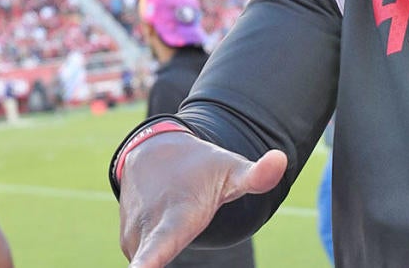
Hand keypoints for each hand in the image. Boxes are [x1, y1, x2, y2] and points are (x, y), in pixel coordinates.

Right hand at [118, 131, 286, 267]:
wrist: (155, 152)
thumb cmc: (202, 167)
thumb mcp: (232, 169)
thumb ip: (257, 176)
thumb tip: (282, 160)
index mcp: (176, 216)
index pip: (160, 246)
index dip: (148, 264)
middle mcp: (148, 229)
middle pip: (149, 261)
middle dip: (150, 265)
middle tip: (166, 250)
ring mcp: (132, 237)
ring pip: (151, 258)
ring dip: (161, 253)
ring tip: (182, 209)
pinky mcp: (126, 243)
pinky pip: (144, 257)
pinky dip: (154, 254)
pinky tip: (173, 220)